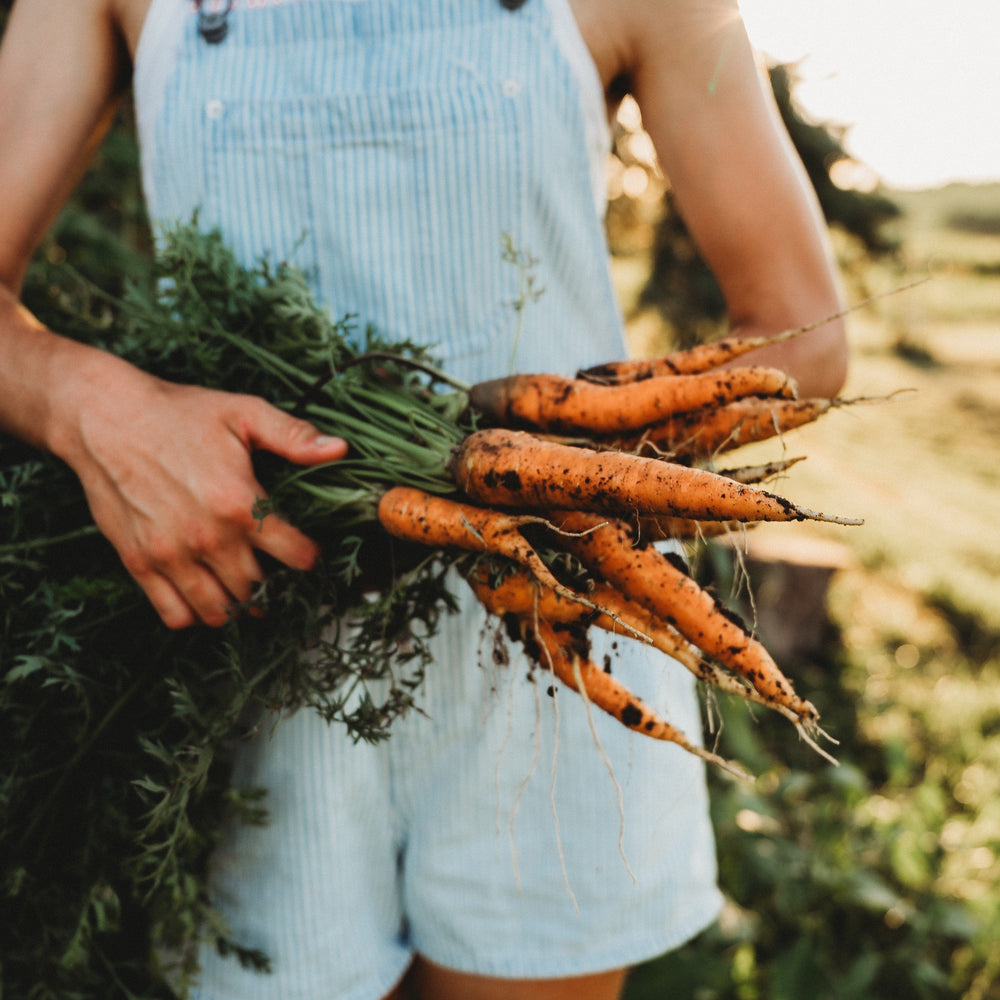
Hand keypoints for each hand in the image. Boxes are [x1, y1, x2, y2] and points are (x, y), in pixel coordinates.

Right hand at [56, 354, 346, 628]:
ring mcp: (171, 555)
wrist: (105, 418)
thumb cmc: (177, 413)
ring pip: (219, 610)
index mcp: (239, 503)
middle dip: (273, 585)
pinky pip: (174, 614)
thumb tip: (339, 449)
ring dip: (237, 606)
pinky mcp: (139, 563)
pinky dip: (195, 614)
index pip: (295, 555)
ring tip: (244, 591)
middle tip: (273, 573)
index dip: (308, 556)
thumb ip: (292, 436)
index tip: (306, 553)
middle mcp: (207, 537)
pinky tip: (205, 595)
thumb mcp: (243, 413)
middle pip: (258, 589)